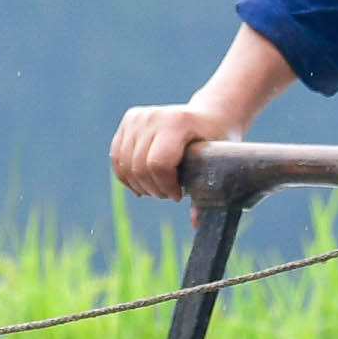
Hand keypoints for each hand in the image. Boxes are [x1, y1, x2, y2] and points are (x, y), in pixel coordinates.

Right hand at [109, 100, 229, 200]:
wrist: (210, 114)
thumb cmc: (218, 141)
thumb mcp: (221, 163)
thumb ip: (206, 194)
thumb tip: (196, 224)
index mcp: (178, 122)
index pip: (157, 164)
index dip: (165, 187)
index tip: (179, 194)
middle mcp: (154, 116)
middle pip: (139, 166)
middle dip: (153, 189)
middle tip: (169, 193)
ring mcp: (138, 117)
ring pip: (125, 164)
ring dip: (140, 184)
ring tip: (158, 187)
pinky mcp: (129, 120)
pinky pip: (117, 156)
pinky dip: (127, 174)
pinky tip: (143, 182)